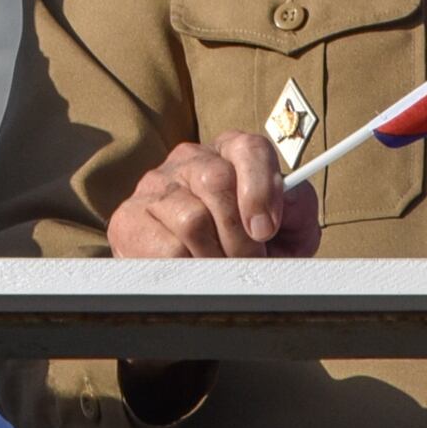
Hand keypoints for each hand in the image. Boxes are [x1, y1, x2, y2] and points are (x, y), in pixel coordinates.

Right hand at [109, 133, 320, 261]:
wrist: (195, 278)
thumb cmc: (245, 248)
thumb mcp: (285, 231)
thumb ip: (297, 208)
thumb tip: (289, 199)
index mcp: (230, 153)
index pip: (249, 149)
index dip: (260, 188)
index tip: (265, 229)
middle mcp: (190, 159)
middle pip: (217, 181)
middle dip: (240, 235)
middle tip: (249, 262)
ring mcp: (155, 185)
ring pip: (192, 218)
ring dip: (216, 257)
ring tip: (221, 269)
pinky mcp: (129, 217)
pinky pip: (167, 247)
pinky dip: (189, 268)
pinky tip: (192, 270)